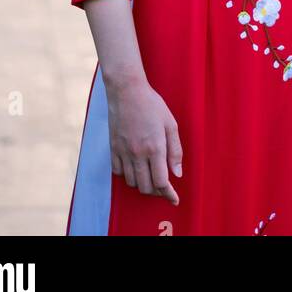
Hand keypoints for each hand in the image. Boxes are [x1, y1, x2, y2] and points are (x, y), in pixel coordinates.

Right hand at [106, 74, 182, 204]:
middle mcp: (138, 153)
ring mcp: (124, 152)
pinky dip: (128, 176)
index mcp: (155, 147)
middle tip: (164, 188)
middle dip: (157, 192)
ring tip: (150, 177)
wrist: (127, 91)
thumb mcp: (170, 124)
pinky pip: (118, 173)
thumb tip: (177, 174)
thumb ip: (175, 150)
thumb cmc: (152, 105)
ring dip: (142, 184)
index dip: (169, 194)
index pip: (161, 182)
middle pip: (146, 187)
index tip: (174, 200)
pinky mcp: (113, 149)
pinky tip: (135, 168)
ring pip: (132, 182)